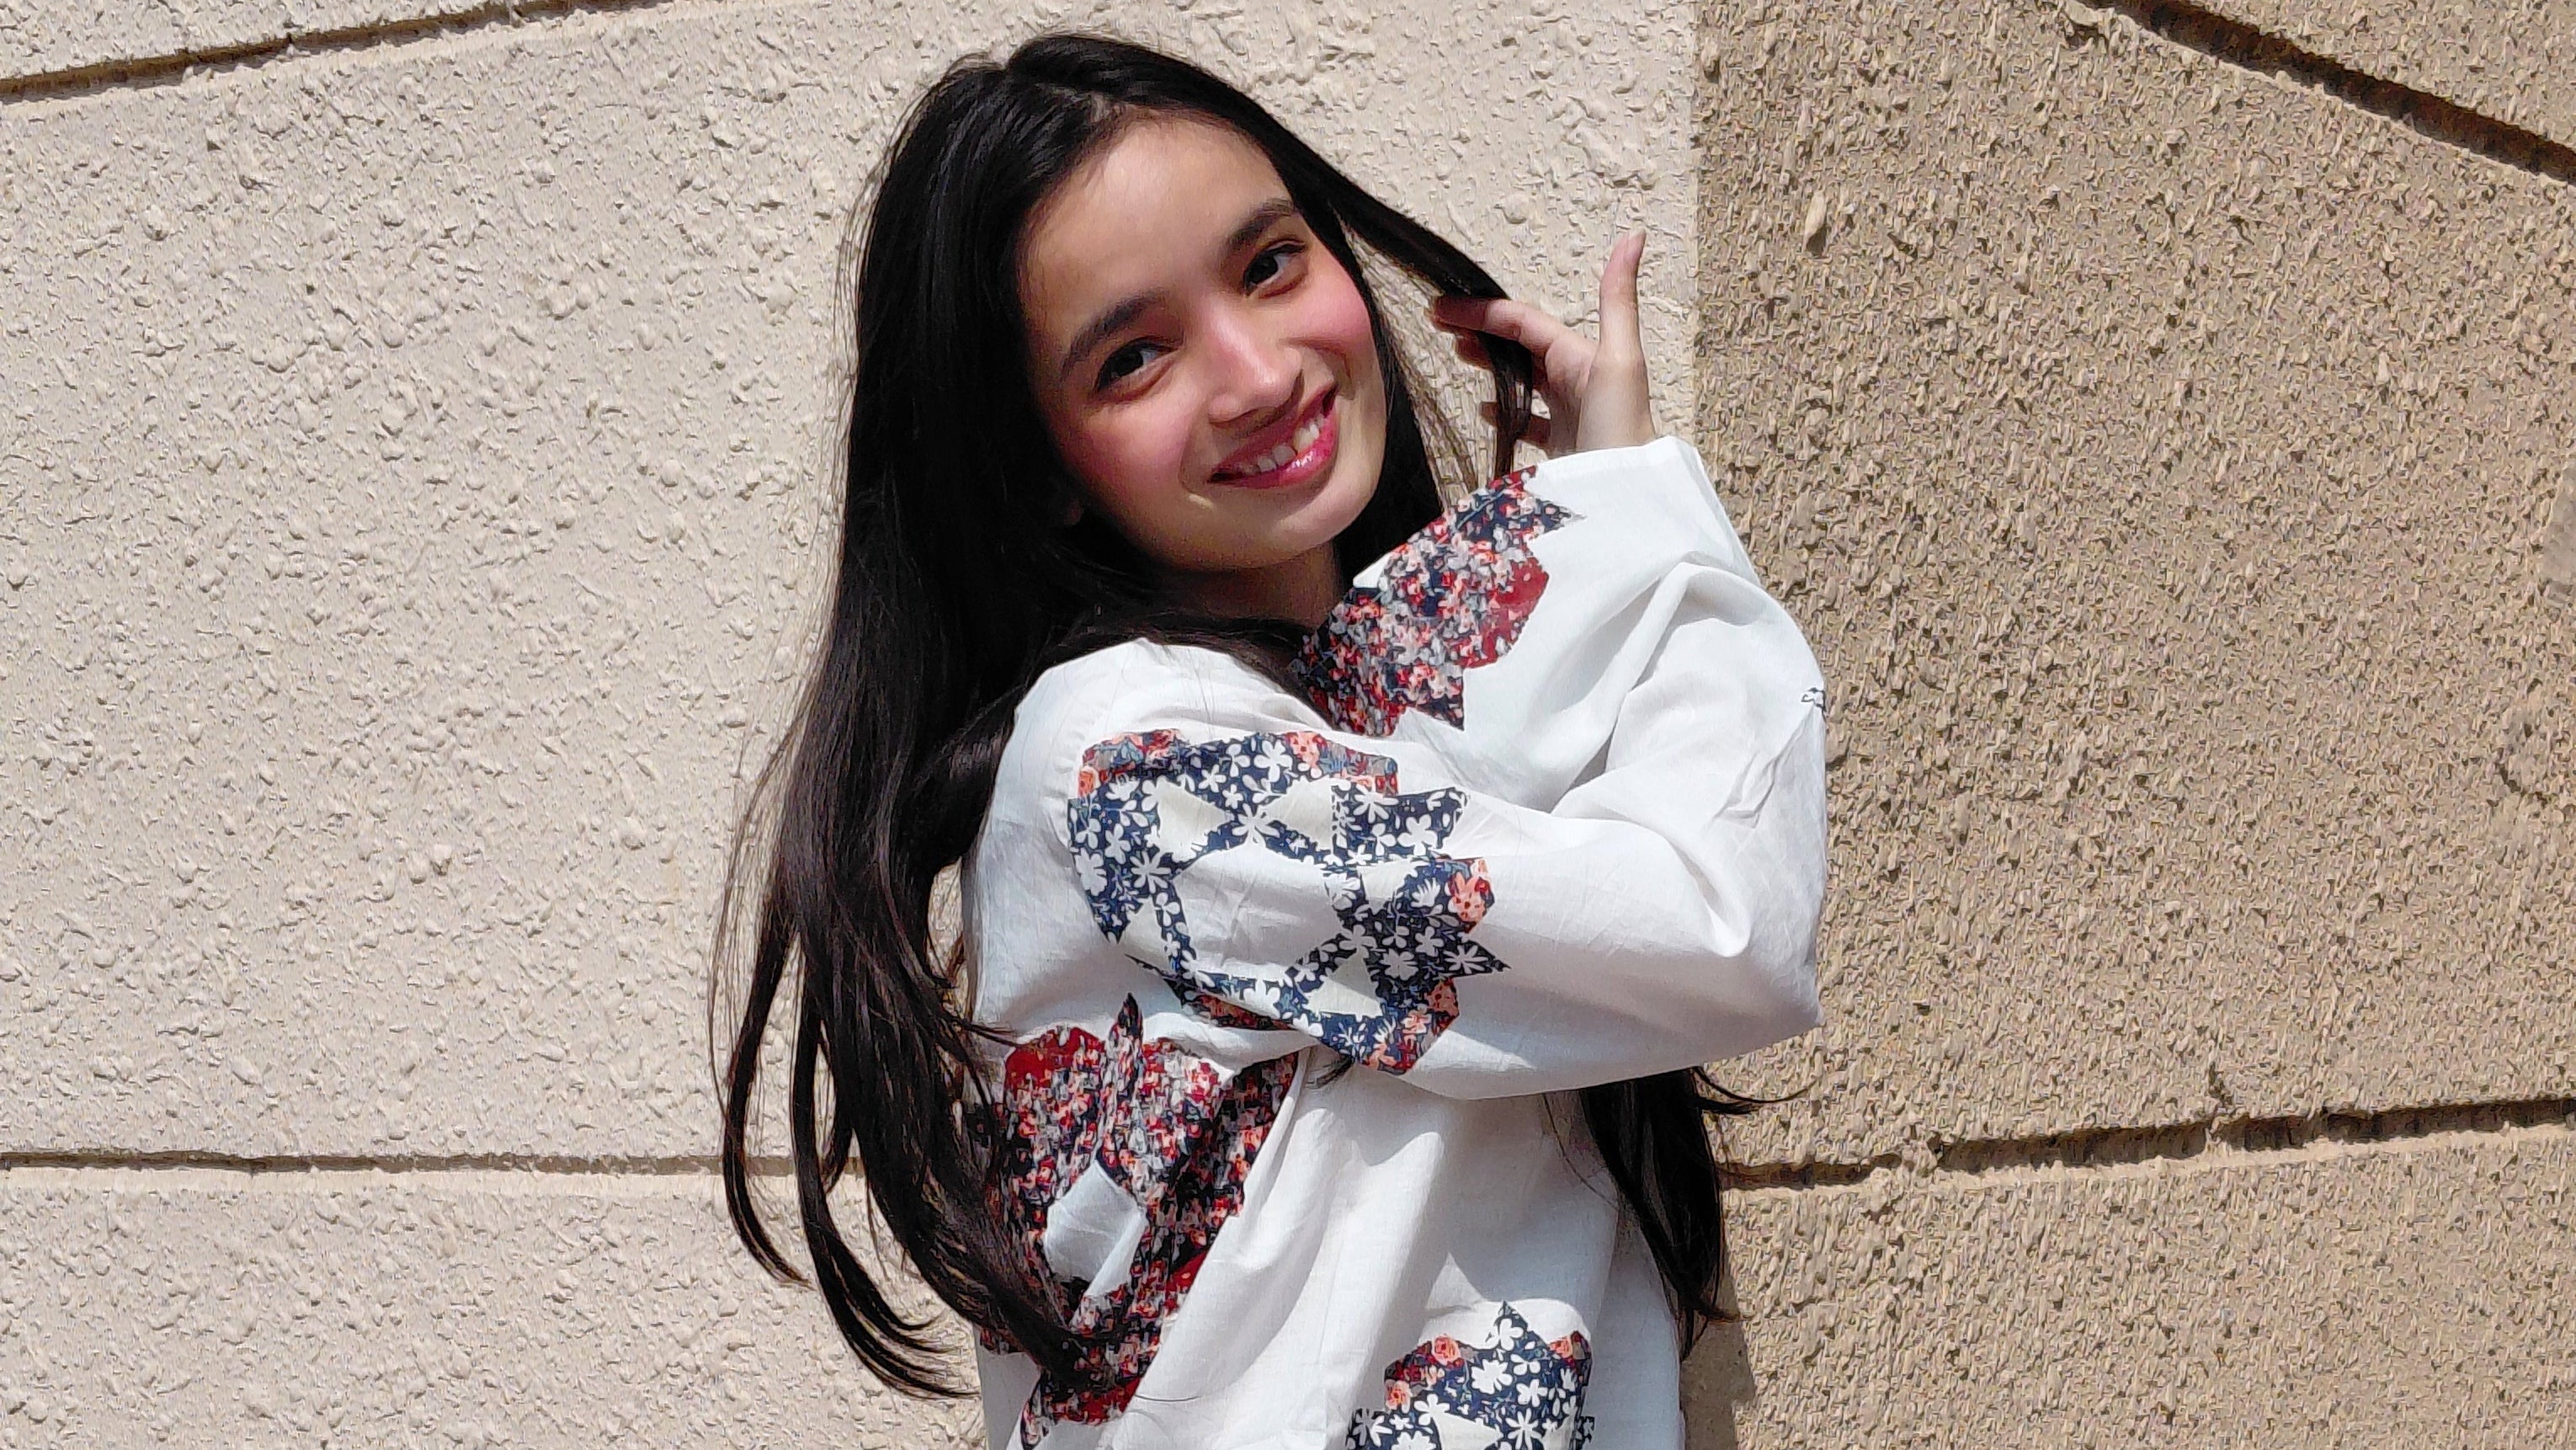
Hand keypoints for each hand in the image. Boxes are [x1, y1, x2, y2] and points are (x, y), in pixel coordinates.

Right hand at [1429, 231, 1655, 456]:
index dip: (1482, 311)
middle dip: (1482, 330)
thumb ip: (1617, 299)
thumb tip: (1634, 236)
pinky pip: (1528, 420)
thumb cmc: (1621, 430)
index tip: (1440, 308)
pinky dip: (1505, 411)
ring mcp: (1568, 413)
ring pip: (1523, 377)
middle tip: (1440, 325)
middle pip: (1521, 345)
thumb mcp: (1621, 358)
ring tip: (1459, 353)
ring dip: (1491, 362)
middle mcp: (1576, 378)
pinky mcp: (1561, 447)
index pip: (1523, 322)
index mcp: (1582, 355)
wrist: (1624, 502)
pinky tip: (1485, 411)